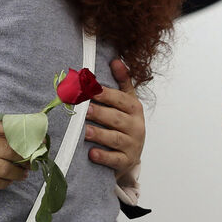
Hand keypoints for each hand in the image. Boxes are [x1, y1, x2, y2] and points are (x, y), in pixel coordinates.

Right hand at [0, 110, 26, 202]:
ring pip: (2, 167)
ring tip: (23, 172)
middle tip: (32, 158)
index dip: (26, 135)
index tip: (38, 140)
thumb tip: (17, 135)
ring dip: (17, 172)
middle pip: (8, 148)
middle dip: (24, 155)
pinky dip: (3, 183)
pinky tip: (8, 181)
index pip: (7, 127)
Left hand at [85, 58, 144, 184]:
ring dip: (100, 134)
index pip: (122, 100)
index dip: (107, 94)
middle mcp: (136, 127)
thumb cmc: (124, 123)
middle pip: (117, 119)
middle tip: (84, 110)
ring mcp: (132, 145)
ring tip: (85, 131)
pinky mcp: (126, 161)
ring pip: (115, 139)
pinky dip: (104, 157)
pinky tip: (92, 153)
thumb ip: (122, 82)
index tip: (91, 89)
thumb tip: (115, 60)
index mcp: (135, 109)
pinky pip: (115, 159)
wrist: (130, 155)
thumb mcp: (127, 102)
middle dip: (101, 114)